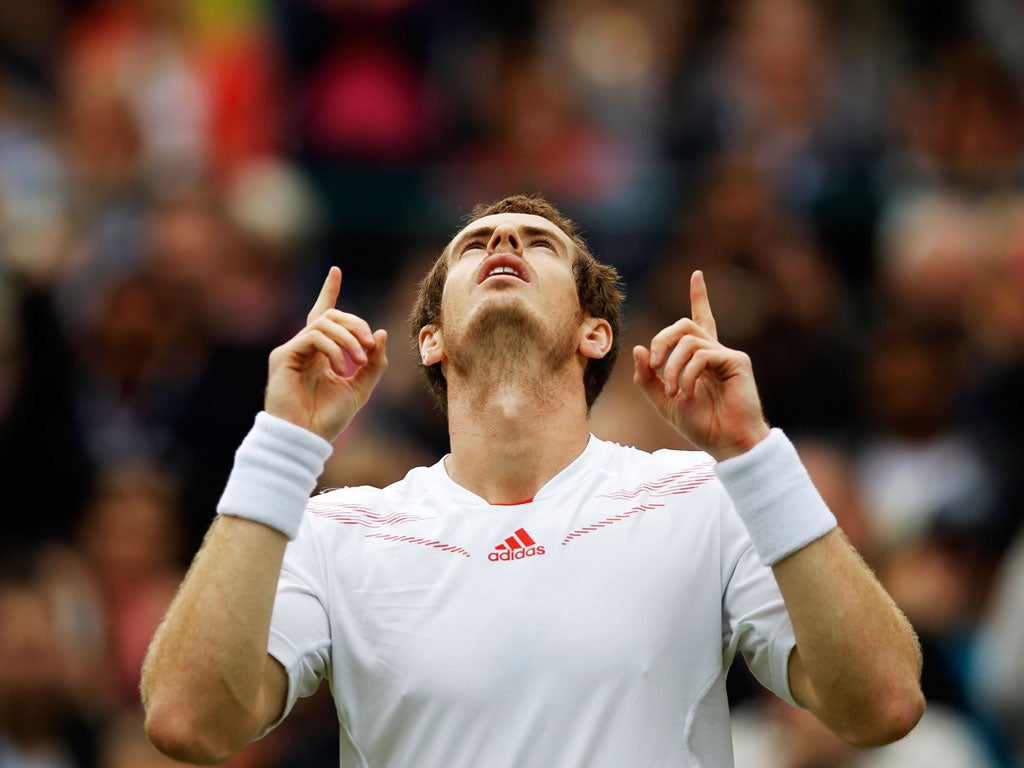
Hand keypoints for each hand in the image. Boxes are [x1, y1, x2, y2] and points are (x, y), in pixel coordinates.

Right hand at [265, 267, 387, 440]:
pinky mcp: (283, 356)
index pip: (323, 315)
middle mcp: (304, 348)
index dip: (329, 292)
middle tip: (370, 345)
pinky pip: (313, 337)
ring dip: (348, 337)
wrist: (307, 438)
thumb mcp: (361, 388)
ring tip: (360, 359)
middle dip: (355, 324)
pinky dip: (333, 349)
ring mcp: (291, 350)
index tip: (335, 271)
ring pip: (324, 323)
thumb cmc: (329, 418)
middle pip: (330, 316)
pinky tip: (341, 368)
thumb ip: (374, 363)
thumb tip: (381, 332)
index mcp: (320, 353)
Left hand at [632, 270, 768, 459]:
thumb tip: (639, 349)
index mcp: (699, 358)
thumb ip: (647, 378)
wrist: (726, 443)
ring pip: (688, 341)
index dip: (699, 297)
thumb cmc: (700, 424)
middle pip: (683, 325)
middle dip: (661, 339)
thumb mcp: (663, 401)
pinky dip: (687, 375)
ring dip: (671, 367)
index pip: (699, 320)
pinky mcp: (737, 361)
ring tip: (672, 392)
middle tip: (653, 364)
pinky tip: (687, 394)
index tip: (698, 274)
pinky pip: (702, 355)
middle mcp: (714, 351)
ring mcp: (726, 355)